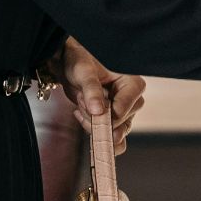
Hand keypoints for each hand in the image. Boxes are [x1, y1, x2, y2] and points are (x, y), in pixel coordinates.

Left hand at [57, 38, 144, 153]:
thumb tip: (98, 111)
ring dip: (92, 124)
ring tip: (80, 104)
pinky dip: (92, 132)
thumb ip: (92, 90)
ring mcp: (123, 111)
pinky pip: (109, 138)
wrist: (69, 66)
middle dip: (96, 118)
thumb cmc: (79, 62)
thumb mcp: (83, 72)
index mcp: (132, 82)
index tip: (91, 107)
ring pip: (115, 133)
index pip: (127, 106)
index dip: (109, 113)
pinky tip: (80, 115)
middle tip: (81, 101)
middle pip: (121, 122)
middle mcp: (132, 98)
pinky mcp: (113, 120)